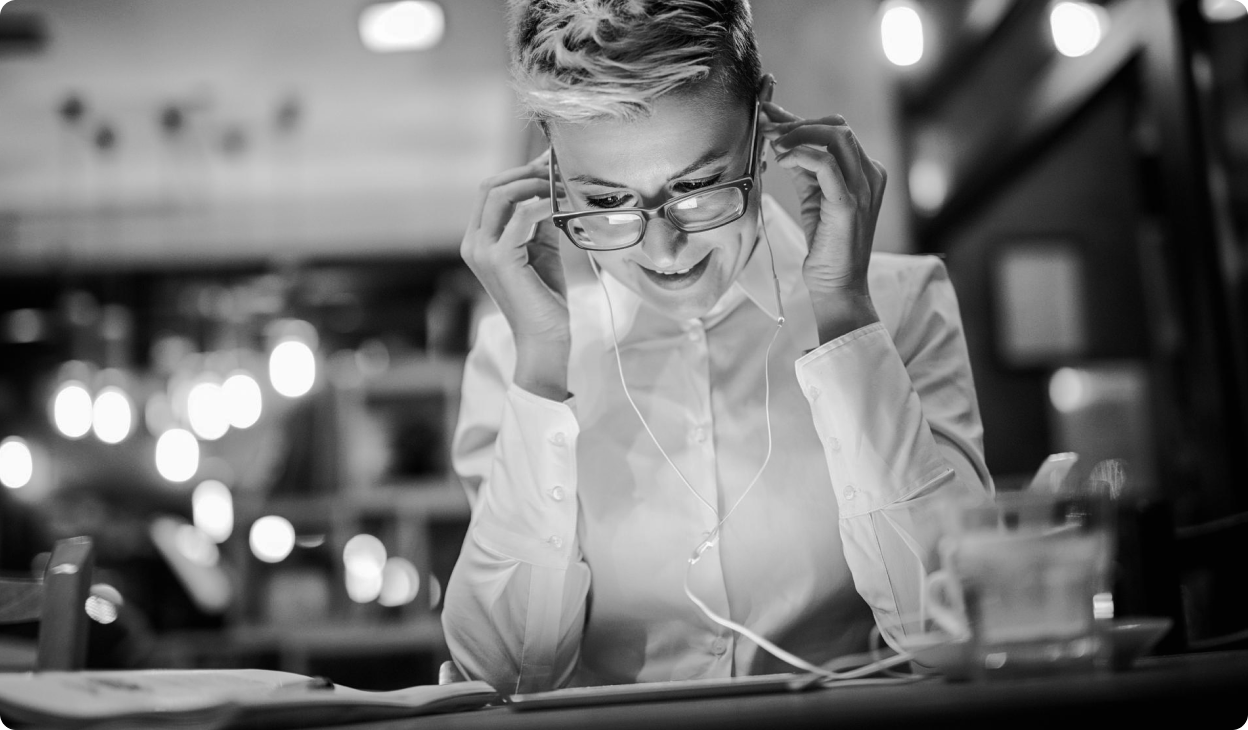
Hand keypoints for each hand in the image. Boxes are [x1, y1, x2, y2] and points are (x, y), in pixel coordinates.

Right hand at [461, 151, 570, 398]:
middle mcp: (473, 243)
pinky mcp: (501, 259)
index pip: (491, 191)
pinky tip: (563, 204)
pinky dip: (544, 203)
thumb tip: (552, 182)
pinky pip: (522, 216)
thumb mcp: (541, 248)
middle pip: (491, 186)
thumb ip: (540, 218)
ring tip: (563, 186)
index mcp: (478, 239)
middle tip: (559, 169)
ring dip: (535, 184)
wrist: (544, 340)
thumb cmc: (544, 298)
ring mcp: (483, 251)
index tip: (551, 164)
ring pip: (501, 194)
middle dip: (527, 172)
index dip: (521, 172)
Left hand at [761, 101, 884, 341]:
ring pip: (835, 135)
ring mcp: (863, 188)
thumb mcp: (813, 197)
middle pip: (837, 126)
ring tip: (772, 143)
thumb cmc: (826, 246)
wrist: (838, 286)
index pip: (836, 130)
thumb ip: (804, 168)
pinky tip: (782, 160)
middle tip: (766, 128)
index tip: (770, 117)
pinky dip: (801, 154)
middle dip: (797, 122)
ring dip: (797, 133)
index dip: (800, 121)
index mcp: (866, 172)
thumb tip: (780, 140)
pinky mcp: (848, 203)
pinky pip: (826, 162)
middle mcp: (870, 175)